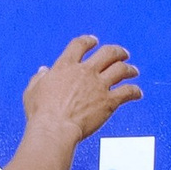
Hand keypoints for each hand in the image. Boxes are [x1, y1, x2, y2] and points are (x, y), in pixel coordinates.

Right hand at [22, 35, 142, 148]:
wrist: (55, 129)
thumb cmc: (41, 113)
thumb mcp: (32, 91)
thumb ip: (39, 78)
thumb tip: (43, 71)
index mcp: (65, 66)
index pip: (80, 45)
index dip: (88, 41)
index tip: (94, 41)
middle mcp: (85, 72)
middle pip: (107, 53)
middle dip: (117, 51)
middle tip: (122, 54)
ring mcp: (98, 86)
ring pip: (121, 70)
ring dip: (130, 69)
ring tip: (133, 71)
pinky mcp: (109, 101)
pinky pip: (127, 92)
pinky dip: (135, 91)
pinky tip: (138, 93)